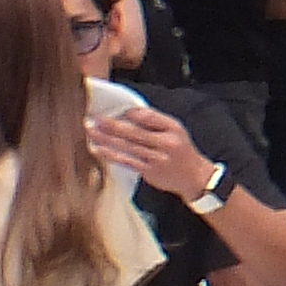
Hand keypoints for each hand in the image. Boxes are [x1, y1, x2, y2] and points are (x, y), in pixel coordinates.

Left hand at [86, 106, 218, 201]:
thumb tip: (131, 111)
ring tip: (91, 131)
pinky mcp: (149, 172)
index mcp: (171, 129)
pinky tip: (99, 149)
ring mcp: (156, 159)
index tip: (110, 108)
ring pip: (127, 146)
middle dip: (111, 125)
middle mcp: (164, 143)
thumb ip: (155, 120)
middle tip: (94, 119)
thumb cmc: (181, 150)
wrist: (194, 177)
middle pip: (133, 132)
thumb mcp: (176, 129)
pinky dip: (111, 155)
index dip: (128, 112)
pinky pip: (126, 161)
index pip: (147, 116)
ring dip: (106, 138)